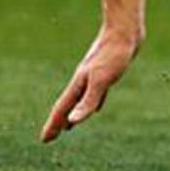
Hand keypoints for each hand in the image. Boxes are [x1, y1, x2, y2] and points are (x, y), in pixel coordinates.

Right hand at [40, 26, 140, 142]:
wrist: (124, 30)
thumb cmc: (113, 54)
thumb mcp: (101, 81)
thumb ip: (88, 102)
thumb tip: (71, 122)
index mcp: (80, 84)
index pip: (63, 109)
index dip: (53, 125)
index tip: (44, 140)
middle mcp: (83, 80)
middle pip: (67, 105)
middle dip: (58, 122)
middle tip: (50, 137)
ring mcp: (94, 76)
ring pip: (80, 100)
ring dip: (73, 113)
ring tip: (68, 126)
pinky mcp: (107, 72)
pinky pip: (96, 93)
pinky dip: (93, 103)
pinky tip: (98, 106)